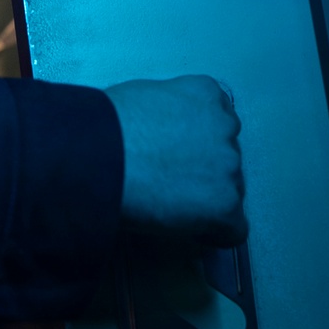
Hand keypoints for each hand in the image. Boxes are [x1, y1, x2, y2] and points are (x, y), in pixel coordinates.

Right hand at [104, 75, 246, 244]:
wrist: (95, 156)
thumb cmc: (102, 127)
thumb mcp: (139, 98)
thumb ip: (166, 113)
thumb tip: (160, 134)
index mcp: (205, 94)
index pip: (218, 121)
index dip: (197, 143)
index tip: (180, 157)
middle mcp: (224, 126)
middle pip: (225, 156)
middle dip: (203, 171)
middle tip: (169, 182)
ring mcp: (228, 166)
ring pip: (230, 191)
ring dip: (206, 199)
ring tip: (169, 205)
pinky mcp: (224, 204)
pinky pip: (233, 229)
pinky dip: (213, 233)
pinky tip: (188, 229)